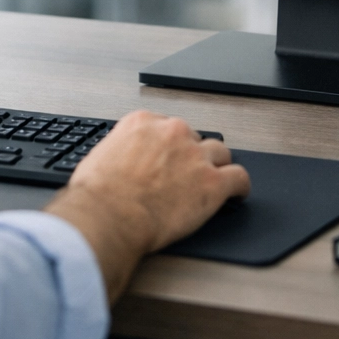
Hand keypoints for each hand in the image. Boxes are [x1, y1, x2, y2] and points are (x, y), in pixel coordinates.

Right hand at [44, 110, 249, 300]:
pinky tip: (236, 194)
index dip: (171, 145)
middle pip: (195, 138)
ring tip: (214, 180)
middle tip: (186, 175)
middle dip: (192, 155)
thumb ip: (120, 150)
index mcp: (143, 122)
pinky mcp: (212, 183)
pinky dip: (240, 187)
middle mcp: (172, 132)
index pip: (168, 126)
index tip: (171, 157)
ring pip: (221, 153)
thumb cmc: (98, 194)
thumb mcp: (100, 156)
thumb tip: (122, 160)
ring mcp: (195, 156)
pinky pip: (239, 178)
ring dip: (217, 166)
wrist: (108, 216)